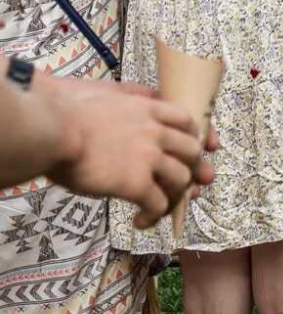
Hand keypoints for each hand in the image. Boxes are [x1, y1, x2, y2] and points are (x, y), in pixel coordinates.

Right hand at [38, 75, 216, 229]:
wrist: (53, 129)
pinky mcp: (135, 183)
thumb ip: (131, 96)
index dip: (194, 138)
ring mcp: (149, 157)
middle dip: (192, 169)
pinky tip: (140, 222)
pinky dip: (154, 216)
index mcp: (149, 108)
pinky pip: (157, 204)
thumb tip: (141, 99)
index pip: (187, 122)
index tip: (199, 150)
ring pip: (181, 179)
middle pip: (192, 152)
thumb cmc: (66, 109)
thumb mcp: (108, 91)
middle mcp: (156, 131)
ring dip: (174, 196)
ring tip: (159, 208)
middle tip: (184, 185)